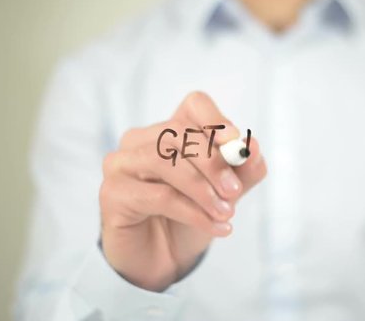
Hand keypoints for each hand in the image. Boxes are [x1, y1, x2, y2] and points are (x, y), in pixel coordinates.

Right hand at [99, 91, 266, 291]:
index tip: (236, 144)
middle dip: (212, 163)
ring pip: (163, 161)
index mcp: (172, 131)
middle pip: (178, 132)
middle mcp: (141, 139)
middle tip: (234, 192)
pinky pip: (156, 196)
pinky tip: (216, 227)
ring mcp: (121, 163)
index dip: (216, 120)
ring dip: (202, 190)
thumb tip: (253, 147)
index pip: (195, 105)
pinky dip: (192, 212)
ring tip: (225, 213)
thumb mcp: (225, 194)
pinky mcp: (111, 193)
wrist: (163, 259)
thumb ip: (242, 171)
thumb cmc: (191, 217)